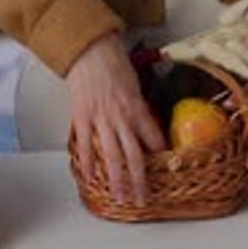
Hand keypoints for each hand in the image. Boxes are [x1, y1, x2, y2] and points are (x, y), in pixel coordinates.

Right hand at [67, 32, 165, 205]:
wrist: (90, 49)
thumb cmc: (113, 60)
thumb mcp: (135, 83)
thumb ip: (138, 105)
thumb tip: (143, 122)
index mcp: (137, 107)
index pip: (153, 138)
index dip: (160, 155)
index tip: (165, 168)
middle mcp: (121, 117)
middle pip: (134, 157)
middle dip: (140, 181)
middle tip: (143, 199)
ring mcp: (100, 119)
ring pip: (111, 157)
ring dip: (116, 181)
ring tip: (120, 197)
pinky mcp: (82, 117)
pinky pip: (85, 146)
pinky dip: (87, 164)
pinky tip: (89, 177)